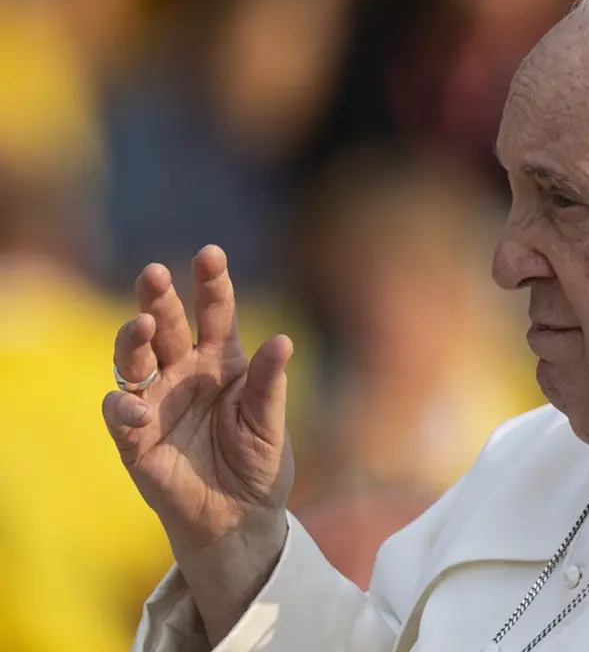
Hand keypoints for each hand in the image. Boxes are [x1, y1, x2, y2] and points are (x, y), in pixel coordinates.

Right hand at [103, 246, 293, 639]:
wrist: (240, 518)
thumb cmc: (259, 465)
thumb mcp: (270, 424)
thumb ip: (270, 385)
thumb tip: (283, 340)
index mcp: (223, 362)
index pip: (215, 312)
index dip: (212, 283)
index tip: (211, 254)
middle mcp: (185, 373)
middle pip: (166, 324)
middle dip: (158, 297)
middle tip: (155, 273)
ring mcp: (157, 401)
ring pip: (133, 358)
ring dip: (132, 339)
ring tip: (141, 326)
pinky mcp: (135, 438)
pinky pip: (120, 412)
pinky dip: (124, 406)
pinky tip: (136, 407)